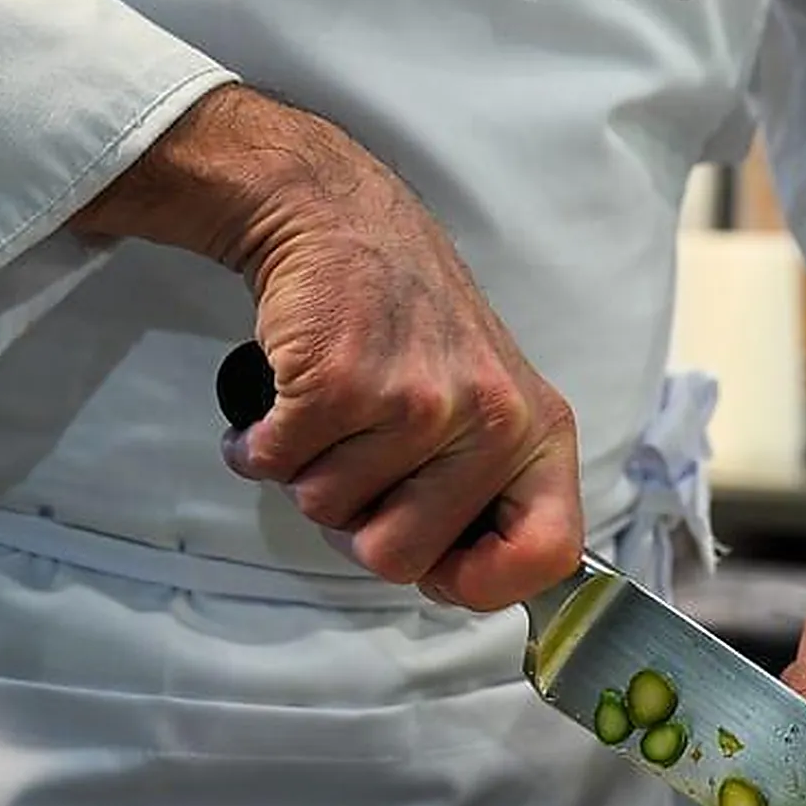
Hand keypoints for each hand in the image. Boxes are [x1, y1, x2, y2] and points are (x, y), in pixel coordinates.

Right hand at [74, 84, 582, 609]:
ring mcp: (418, 401)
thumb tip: (461, 584)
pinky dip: (259, 445)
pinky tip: (282, 401)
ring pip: (328, 513)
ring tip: (332, 409)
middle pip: (399, 559)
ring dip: (310, 470)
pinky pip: (276, 467)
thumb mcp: (489, 402)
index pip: (546, 557)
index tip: (441, 567)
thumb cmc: (413, 327)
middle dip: (358, 524)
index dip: (482, 584)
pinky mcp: (341, 382)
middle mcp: (491, 420)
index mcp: (539, 433)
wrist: (343, 222)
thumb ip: (487, 491)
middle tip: (359, 457)